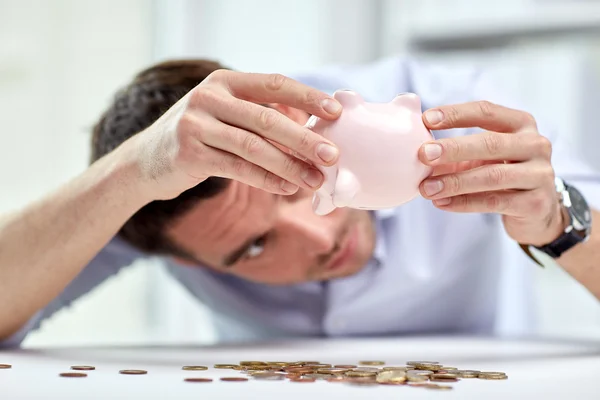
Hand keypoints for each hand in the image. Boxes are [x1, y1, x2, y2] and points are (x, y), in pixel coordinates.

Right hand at [134, 70, 341, 199]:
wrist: (145, 162)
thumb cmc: (198, 137)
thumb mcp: (223, 114)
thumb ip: (258, 115)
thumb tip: (312, 131)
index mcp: (224, 82)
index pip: (274, 84)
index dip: (307, 97)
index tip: (336, 113)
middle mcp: (208, 97)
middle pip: (267, 118)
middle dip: (304, 139)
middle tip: (332, 156)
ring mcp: (196, 125)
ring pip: (254, 147)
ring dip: (289, 166)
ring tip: (315, 180)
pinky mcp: (189, 154)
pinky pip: (238, 169)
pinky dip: (267, 180)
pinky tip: (288, 188)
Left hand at [417, 101, 565, 246]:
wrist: (538, 211)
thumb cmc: (502, 174)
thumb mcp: (484, 155)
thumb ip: (453, 146)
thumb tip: (412, 138)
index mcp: (521, 124)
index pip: (486, 111)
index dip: (455, 114)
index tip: (426, 119)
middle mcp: (536, 145)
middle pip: (490, 143)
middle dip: (453, 148)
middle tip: (423, 154)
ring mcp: (540, 174)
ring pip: (492, 176)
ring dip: (454, 182)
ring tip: (426, 188)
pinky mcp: (535, 203)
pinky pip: (494, 202)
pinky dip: (463, 203)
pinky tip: (441, 203)